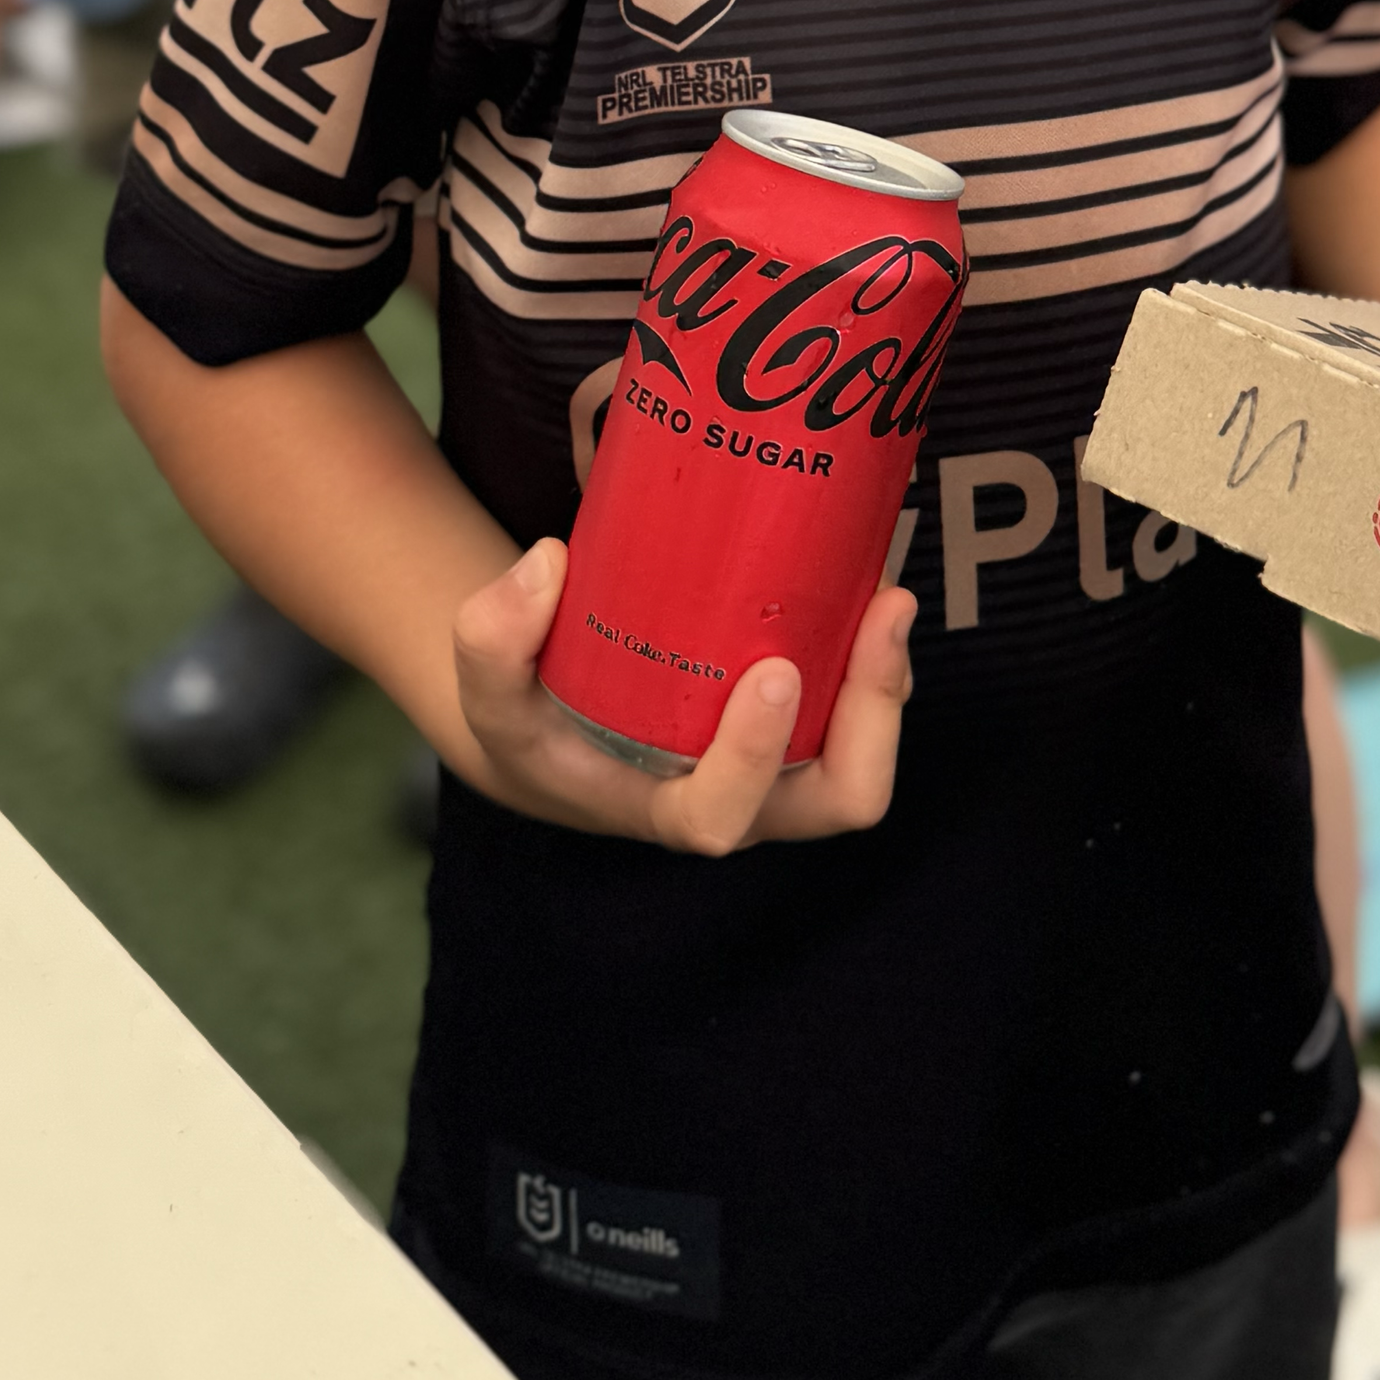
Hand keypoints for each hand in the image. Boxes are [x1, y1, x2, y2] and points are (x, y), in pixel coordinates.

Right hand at [452, 537, 915, 851]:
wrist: (563, 729)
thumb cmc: (534, 719)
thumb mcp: (490, 688)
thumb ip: (493, 636)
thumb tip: (547, 563)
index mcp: (666, 809)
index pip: (721, 816)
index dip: (753, 757)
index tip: (772, 673)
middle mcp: (743, 798)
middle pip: (841, 796)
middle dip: (874, 711)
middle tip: (881, 612)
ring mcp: (784, 763)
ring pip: (868, 749)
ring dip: (888, 677)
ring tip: (889, 593)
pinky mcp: (806, 719)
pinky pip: (864, 702)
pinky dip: (876, 652)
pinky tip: (868, 579)